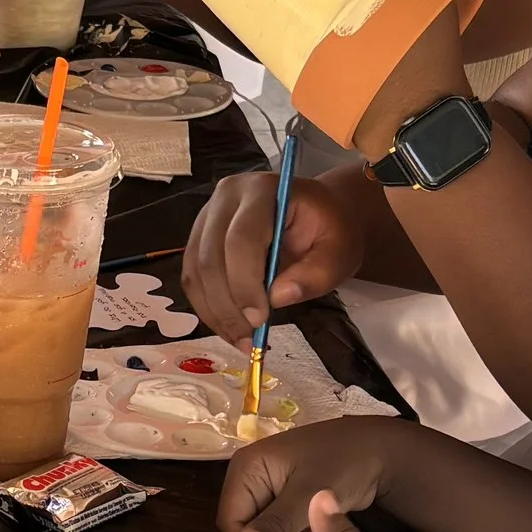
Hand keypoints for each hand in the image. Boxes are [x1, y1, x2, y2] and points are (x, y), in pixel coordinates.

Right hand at [181, 163, 374, 338]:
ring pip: (195, 271)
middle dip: (227, 305)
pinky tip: (230, 328)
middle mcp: (226, 197)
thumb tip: (276, 297)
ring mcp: (207, 216)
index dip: (245, 283)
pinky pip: (192, 279)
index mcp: (263, 190)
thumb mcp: (339, 252)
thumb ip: (315, 275)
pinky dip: (208, 309)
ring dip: (214, 312)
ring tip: (241, 341)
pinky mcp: (199, 238)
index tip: (260, 319)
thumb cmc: (330, 229)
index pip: (241, 238)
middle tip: (249, 339)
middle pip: (210, 257)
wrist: (317, 214)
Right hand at [216, 420, 415, 531]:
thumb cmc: (345, 464)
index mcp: (246, 468)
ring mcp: (266, 488)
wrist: (380, 451)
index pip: (230, 519)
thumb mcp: (310, 494)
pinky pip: (274, 527)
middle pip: (241, 526)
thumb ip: (278, 521)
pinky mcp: (282, 499)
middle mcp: (249, 477)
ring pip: (259, 530)